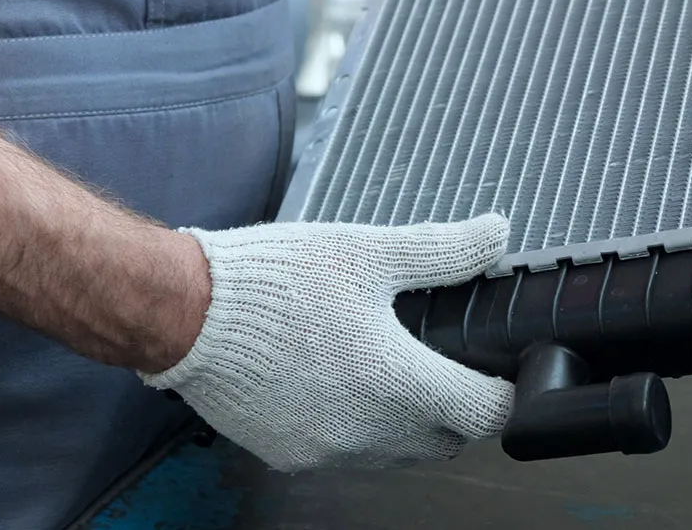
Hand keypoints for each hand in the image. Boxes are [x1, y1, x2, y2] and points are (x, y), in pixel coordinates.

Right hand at [141, 214, 514, 471]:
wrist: (188, 314)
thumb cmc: (275, 281)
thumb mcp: (368, 252)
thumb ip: (443, 250)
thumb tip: (497, 234)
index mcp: (401, 383)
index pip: (488, 414)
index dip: (503, 390)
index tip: (496, 367)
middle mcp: (371, 431)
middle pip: (447, 438)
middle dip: (455, 404)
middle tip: (439, 356)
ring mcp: (330, 451)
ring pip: (396, 450)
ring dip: (405, 419)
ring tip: (381, 364)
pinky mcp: (291, 456)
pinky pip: (345, 452)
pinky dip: (353, 426)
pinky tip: (333, 380)